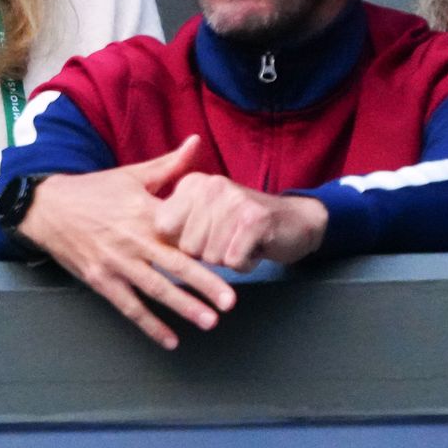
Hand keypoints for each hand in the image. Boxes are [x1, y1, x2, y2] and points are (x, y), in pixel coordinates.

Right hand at [16, 138, 236, 349]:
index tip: (234, 257)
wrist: (47, 208)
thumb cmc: (94, 190)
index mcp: (146, 212)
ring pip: (155, 290)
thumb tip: (196, 141)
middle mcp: (133, 240)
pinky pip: (129, 307)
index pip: (184, 232)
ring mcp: (116, 263)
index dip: (208, 246)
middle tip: (230, 302)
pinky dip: (150, 325)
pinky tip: (170, 340)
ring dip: (183, 307)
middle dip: (204, 285)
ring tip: (208, 321)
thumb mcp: (132, 174)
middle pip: (174, 266)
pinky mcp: (101, 280)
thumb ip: (170, 164)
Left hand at [154, 175, 328, 271]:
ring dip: (227, 259)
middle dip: (207, 253)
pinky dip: (245, 264)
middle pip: (187, 247)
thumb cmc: (240, 225)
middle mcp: (210, 185)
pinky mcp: (255, 219)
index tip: (203, 235)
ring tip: (241, 242)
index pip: (163, 227)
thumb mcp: (203, 215)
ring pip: (210, 256)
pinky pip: (233, 261)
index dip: (181, 243)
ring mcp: (234, 199)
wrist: (295, 221)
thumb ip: (175, 223)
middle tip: (227, 239)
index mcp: (192, 183)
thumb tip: (152, 243)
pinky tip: (254, 249)